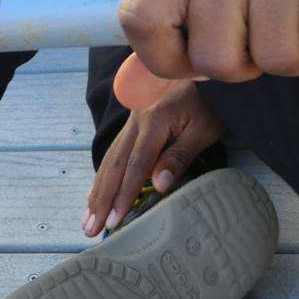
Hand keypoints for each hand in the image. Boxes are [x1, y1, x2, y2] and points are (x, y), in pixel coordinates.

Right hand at [83, 63, 225, 234]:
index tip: (114, 221)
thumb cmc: (211, 101)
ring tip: (88, 217)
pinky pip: (114, 150)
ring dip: (98, 190)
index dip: (124, 196)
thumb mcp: (204, 128)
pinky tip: (97, 189)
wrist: (205, 69)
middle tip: (90, 229)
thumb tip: (157, 185)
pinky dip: (104, 174)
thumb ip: (180, 155)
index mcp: (154, 121)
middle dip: (102, 199)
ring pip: (110, 158)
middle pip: (114, 165)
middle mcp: (137, 120)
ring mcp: (133, 119)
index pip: (135, 166)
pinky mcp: (135, 121)